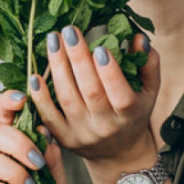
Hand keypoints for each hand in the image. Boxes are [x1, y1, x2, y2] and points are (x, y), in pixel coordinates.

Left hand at [28, 28, 159, 171]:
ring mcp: (83, 133)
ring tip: (53, 41)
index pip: (121, 95)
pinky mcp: (64, 138)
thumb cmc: (134, 114)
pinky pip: (49, 117)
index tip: (100, 48)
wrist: (117, 153)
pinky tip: (34, 76)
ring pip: (67, 99)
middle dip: (78, 59)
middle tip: (69, 31)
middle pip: (90, 91)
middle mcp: (106, 126)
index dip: (110, 73)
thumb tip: (139, 38)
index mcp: (129, 114)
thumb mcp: (149, 90)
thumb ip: (148, 63)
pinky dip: (40, 97)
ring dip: (58, 68)